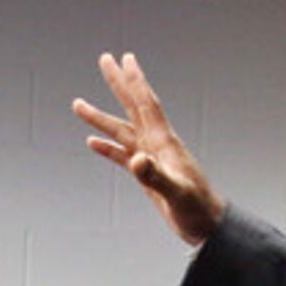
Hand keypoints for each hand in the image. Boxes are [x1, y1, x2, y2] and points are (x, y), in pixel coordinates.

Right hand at [73, 51, 226, 245]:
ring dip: (101, 118)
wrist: (207, 226)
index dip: (135, 81)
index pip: (145, 104)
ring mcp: (151, 158)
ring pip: (121, 131)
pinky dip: (107, 148)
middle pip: (133, 107)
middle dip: (118, 83)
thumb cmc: (197, 209)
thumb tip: (137, 160)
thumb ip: (156, 176)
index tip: (124, 58)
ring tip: (78, 105)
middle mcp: (156, 144)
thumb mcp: (177, 193)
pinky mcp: (147, 175)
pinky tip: (92, 142)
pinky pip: (122, 155)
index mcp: (163, 142)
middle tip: (105, 59)